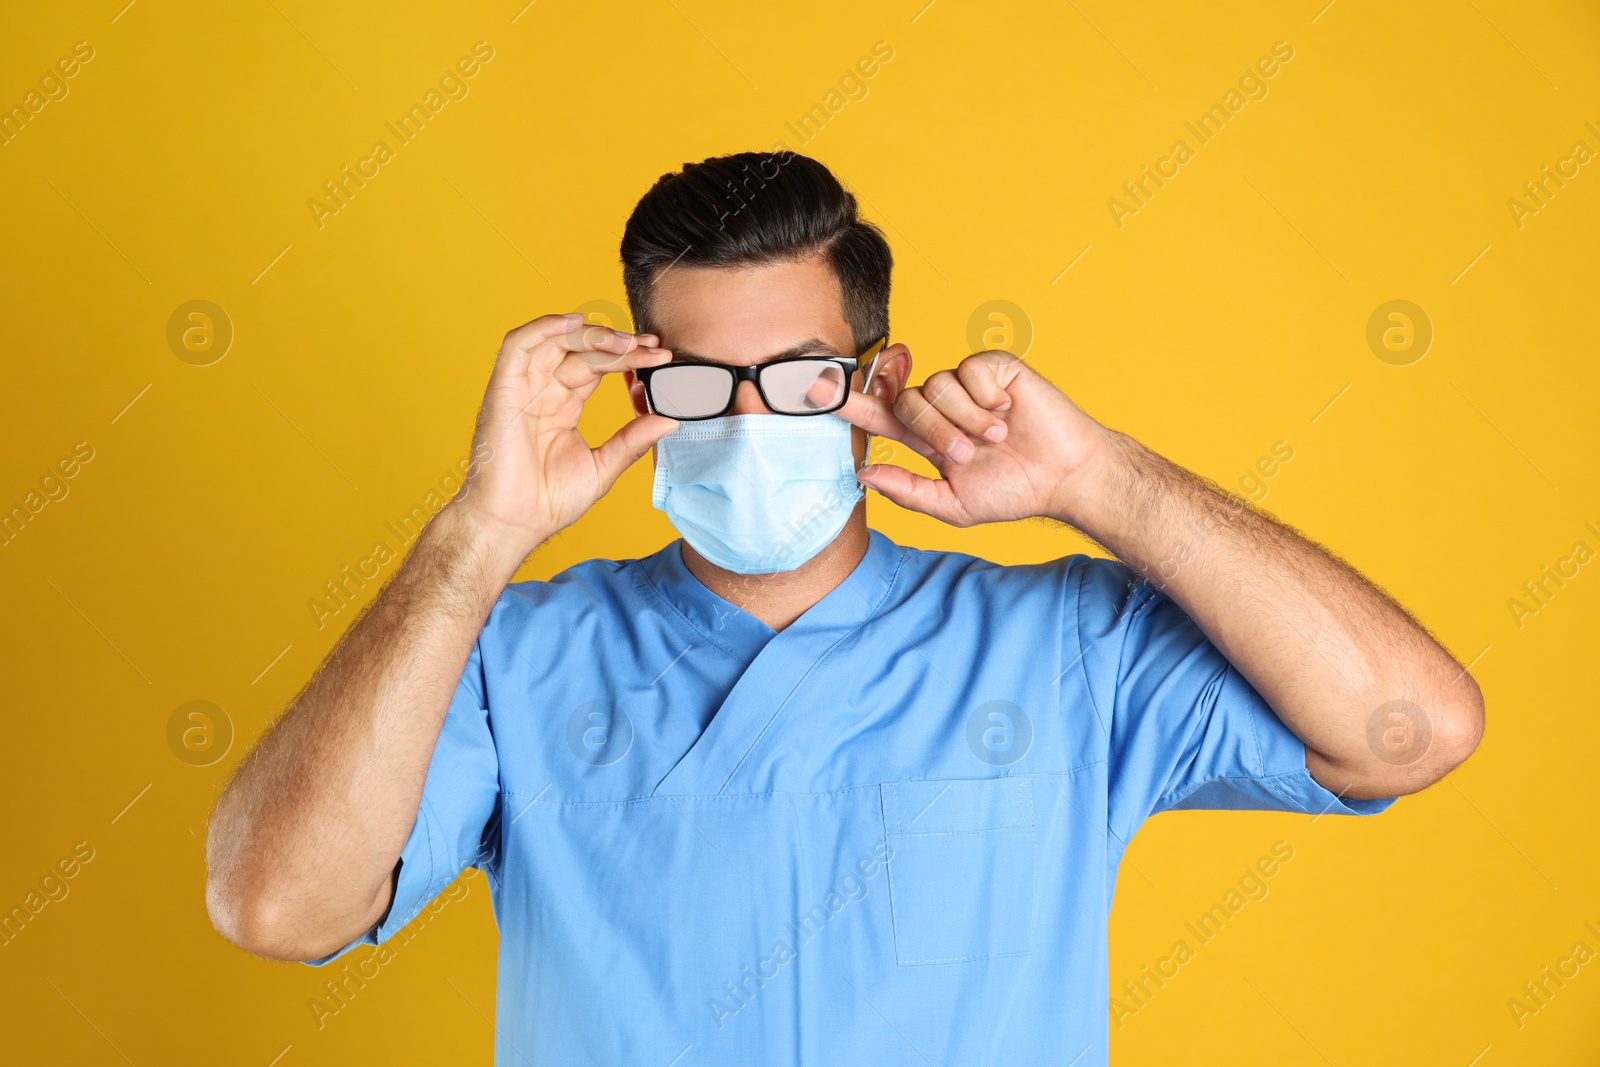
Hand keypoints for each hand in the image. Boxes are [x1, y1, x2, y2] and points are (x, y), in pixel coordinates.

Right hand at [449, 313, 677, 573]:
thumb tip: (671, 419)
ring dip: (591, 334)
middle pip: (582, 351)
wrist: (514, 523)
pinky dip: (544, 327)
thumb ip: (633, 440)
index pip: (598, 367)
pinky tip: (575, 323)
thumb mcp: (603, 467)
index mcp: (563, 406)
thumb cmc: (548, 502)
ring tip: (626, 342)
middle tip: (652, 347)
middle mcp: (542, 391)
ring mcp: (522, 388)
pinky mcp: (503, 389)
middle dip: (619, 345)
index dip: (628, 358)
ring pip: (555, 340)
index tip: (660, 356)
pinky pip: (518, 345)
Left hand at [839, 350, 1110, 527]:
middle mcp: (942, 407)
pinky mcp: (993, 367)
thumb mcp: (953, 505)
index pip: (879, 415)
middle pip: (905, 401)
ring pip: (936, 386)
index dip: (849, 403)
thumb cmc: (1015, 491)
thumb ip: (907, 490)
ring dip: (964, 418)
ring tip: (998, 435)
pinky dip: (986, 397)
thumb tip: (861, 474)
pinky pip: (968, 370)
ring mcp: (967, 385)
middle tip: (967, 454)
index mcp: (927, 437)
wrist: (1065, 477)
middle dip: (933, 431)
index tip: (813, 390)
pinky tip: (1009, 409)